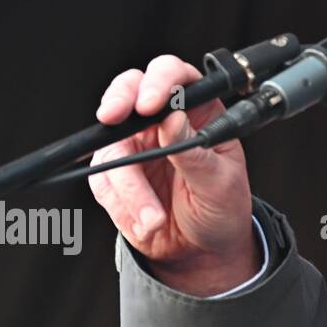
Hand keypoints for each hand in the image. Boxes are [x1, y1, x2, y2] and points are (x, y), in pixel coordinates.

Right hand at [88, 54, 257, 295]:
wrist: (202, 249)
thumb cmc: (222, 206)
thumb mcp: (221, 182)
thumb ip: (196, 152)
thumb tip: (174, 120)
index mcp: (198, 112)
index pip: (177, 77)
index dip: (161, 80)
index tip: (150, 103)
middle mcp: (162, 122)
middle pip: (129, 89)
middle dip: (118, 101)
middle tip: (113, 118)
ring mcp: (135, 146)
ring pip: (111, 145)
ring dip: (129, 187)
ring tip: (154, 218)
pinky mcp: (113, 174)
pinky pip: (103, 182)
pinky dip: (123, 206)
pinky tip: (146, 222)